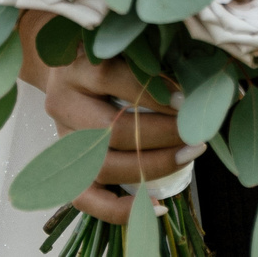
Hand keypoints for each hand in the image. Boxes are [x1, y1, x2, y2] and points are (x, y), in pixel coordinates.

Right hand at [43, 55, 201, 224]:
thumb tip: (195, 90)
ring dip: (153, 165)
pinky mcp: (66, 169)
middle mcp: (63, 104)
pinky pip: (88, 200)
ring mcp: (62, 140)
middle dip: (162, 134)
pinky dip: (123, 209)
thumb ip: (150, 63)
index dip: (153, 92)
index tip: (186, 101)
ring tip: (187, 155)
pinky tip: (156, 206)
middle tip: (195, 133)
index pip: (112, 79)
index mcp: (76, 67)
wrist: (64, 69)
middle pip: (113, 129)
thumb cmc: (104, 57)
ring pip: (105, 165)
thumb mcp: (122, 48)